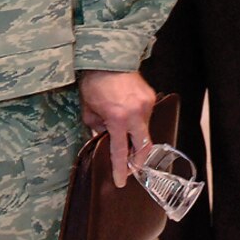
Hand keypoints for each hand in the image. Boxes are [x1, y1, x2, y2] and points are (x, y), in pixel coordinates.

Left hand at [79, 69, 156, 187]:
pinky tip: (129, 119)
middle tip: (132, 168)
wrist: (109, 58)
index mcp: (118, 119)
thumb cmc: (95, 83)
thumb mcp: (89, 110)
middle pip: (143, 146)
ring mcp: (146, 105)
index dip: (120, 168)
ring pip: (145, 131)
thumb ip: (96, 128)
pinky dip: (138, 122)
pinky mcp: (150, 98)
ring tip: (125, 139)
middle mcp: (135, 114)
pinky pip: (146, 116)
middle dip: (138, 160)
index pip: (120, 151)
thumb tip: (102, 139)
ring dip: (136, 138)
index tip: (121, 181)